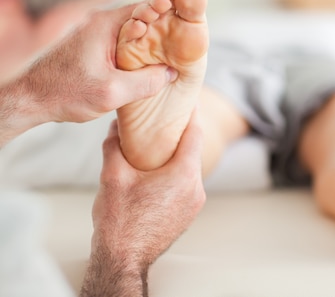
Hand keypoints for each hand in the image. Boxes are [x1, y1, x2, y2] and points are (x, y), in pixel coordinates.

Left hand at [33, 4, 176, 120]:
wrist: (26, 97)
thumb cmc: (62, 93)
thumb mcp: (111, 93)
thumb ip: (145, 83)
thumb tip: (170, 74)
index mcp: (103, 25)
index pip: (146, 8)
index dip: (168, 15)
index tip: (185, 24)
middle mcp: (96, 21)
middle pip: (140, 16)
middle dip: (160, 27)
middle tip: (180, 41)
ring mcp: (90, 30)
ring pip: (129, 28)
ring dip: (146, 38)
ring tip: (165, 52)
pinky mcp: (86, 42)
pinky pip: (118, 37)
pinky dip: (133, 45)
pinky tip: (142, 61)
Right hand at [80, 112, 205, 295]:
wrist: (123, 259)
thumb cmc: (119, 220)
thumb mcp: (112, 176)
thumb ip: (114, 145)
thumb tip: (115, 125)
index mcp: (183, 174)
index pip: (195, 134)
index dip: (191, 114)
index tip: (186, 100)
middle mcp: (196, 188)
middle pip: (193, 151)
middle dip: (180, 135)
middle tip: (167, 120)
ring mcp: (195, 203)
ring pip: (190, 169)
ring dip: (177, 157)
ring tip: (159, 146)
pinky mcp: (188, 214)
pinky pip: (187, 185)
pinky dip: (177, 174)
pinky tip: (158, 173)